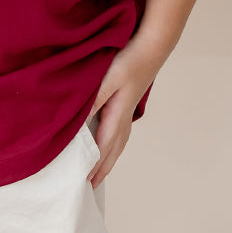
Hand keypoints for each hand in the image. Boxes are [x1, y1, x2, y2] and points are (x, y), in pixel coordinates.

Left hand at [86, 36, 163, 188]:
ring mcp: (128, 111)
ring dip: (109, 158)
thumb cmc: (129, 60)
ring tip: (100, 171)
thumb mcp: (107, 80)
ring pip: (118, 142)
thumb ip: (94, 100)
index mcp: (117, 115)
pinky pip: (119, 132)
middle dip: (102, 168)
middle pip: (112, 150)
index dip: (93, 165)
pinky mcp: (128, 103)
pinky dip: (113, 144)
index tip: (82, 180)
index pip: (102, 147)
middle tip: (91, 186)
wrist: (152, 47)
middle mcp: (124, 117)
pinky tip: (109, 142)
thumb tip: (79, 123)